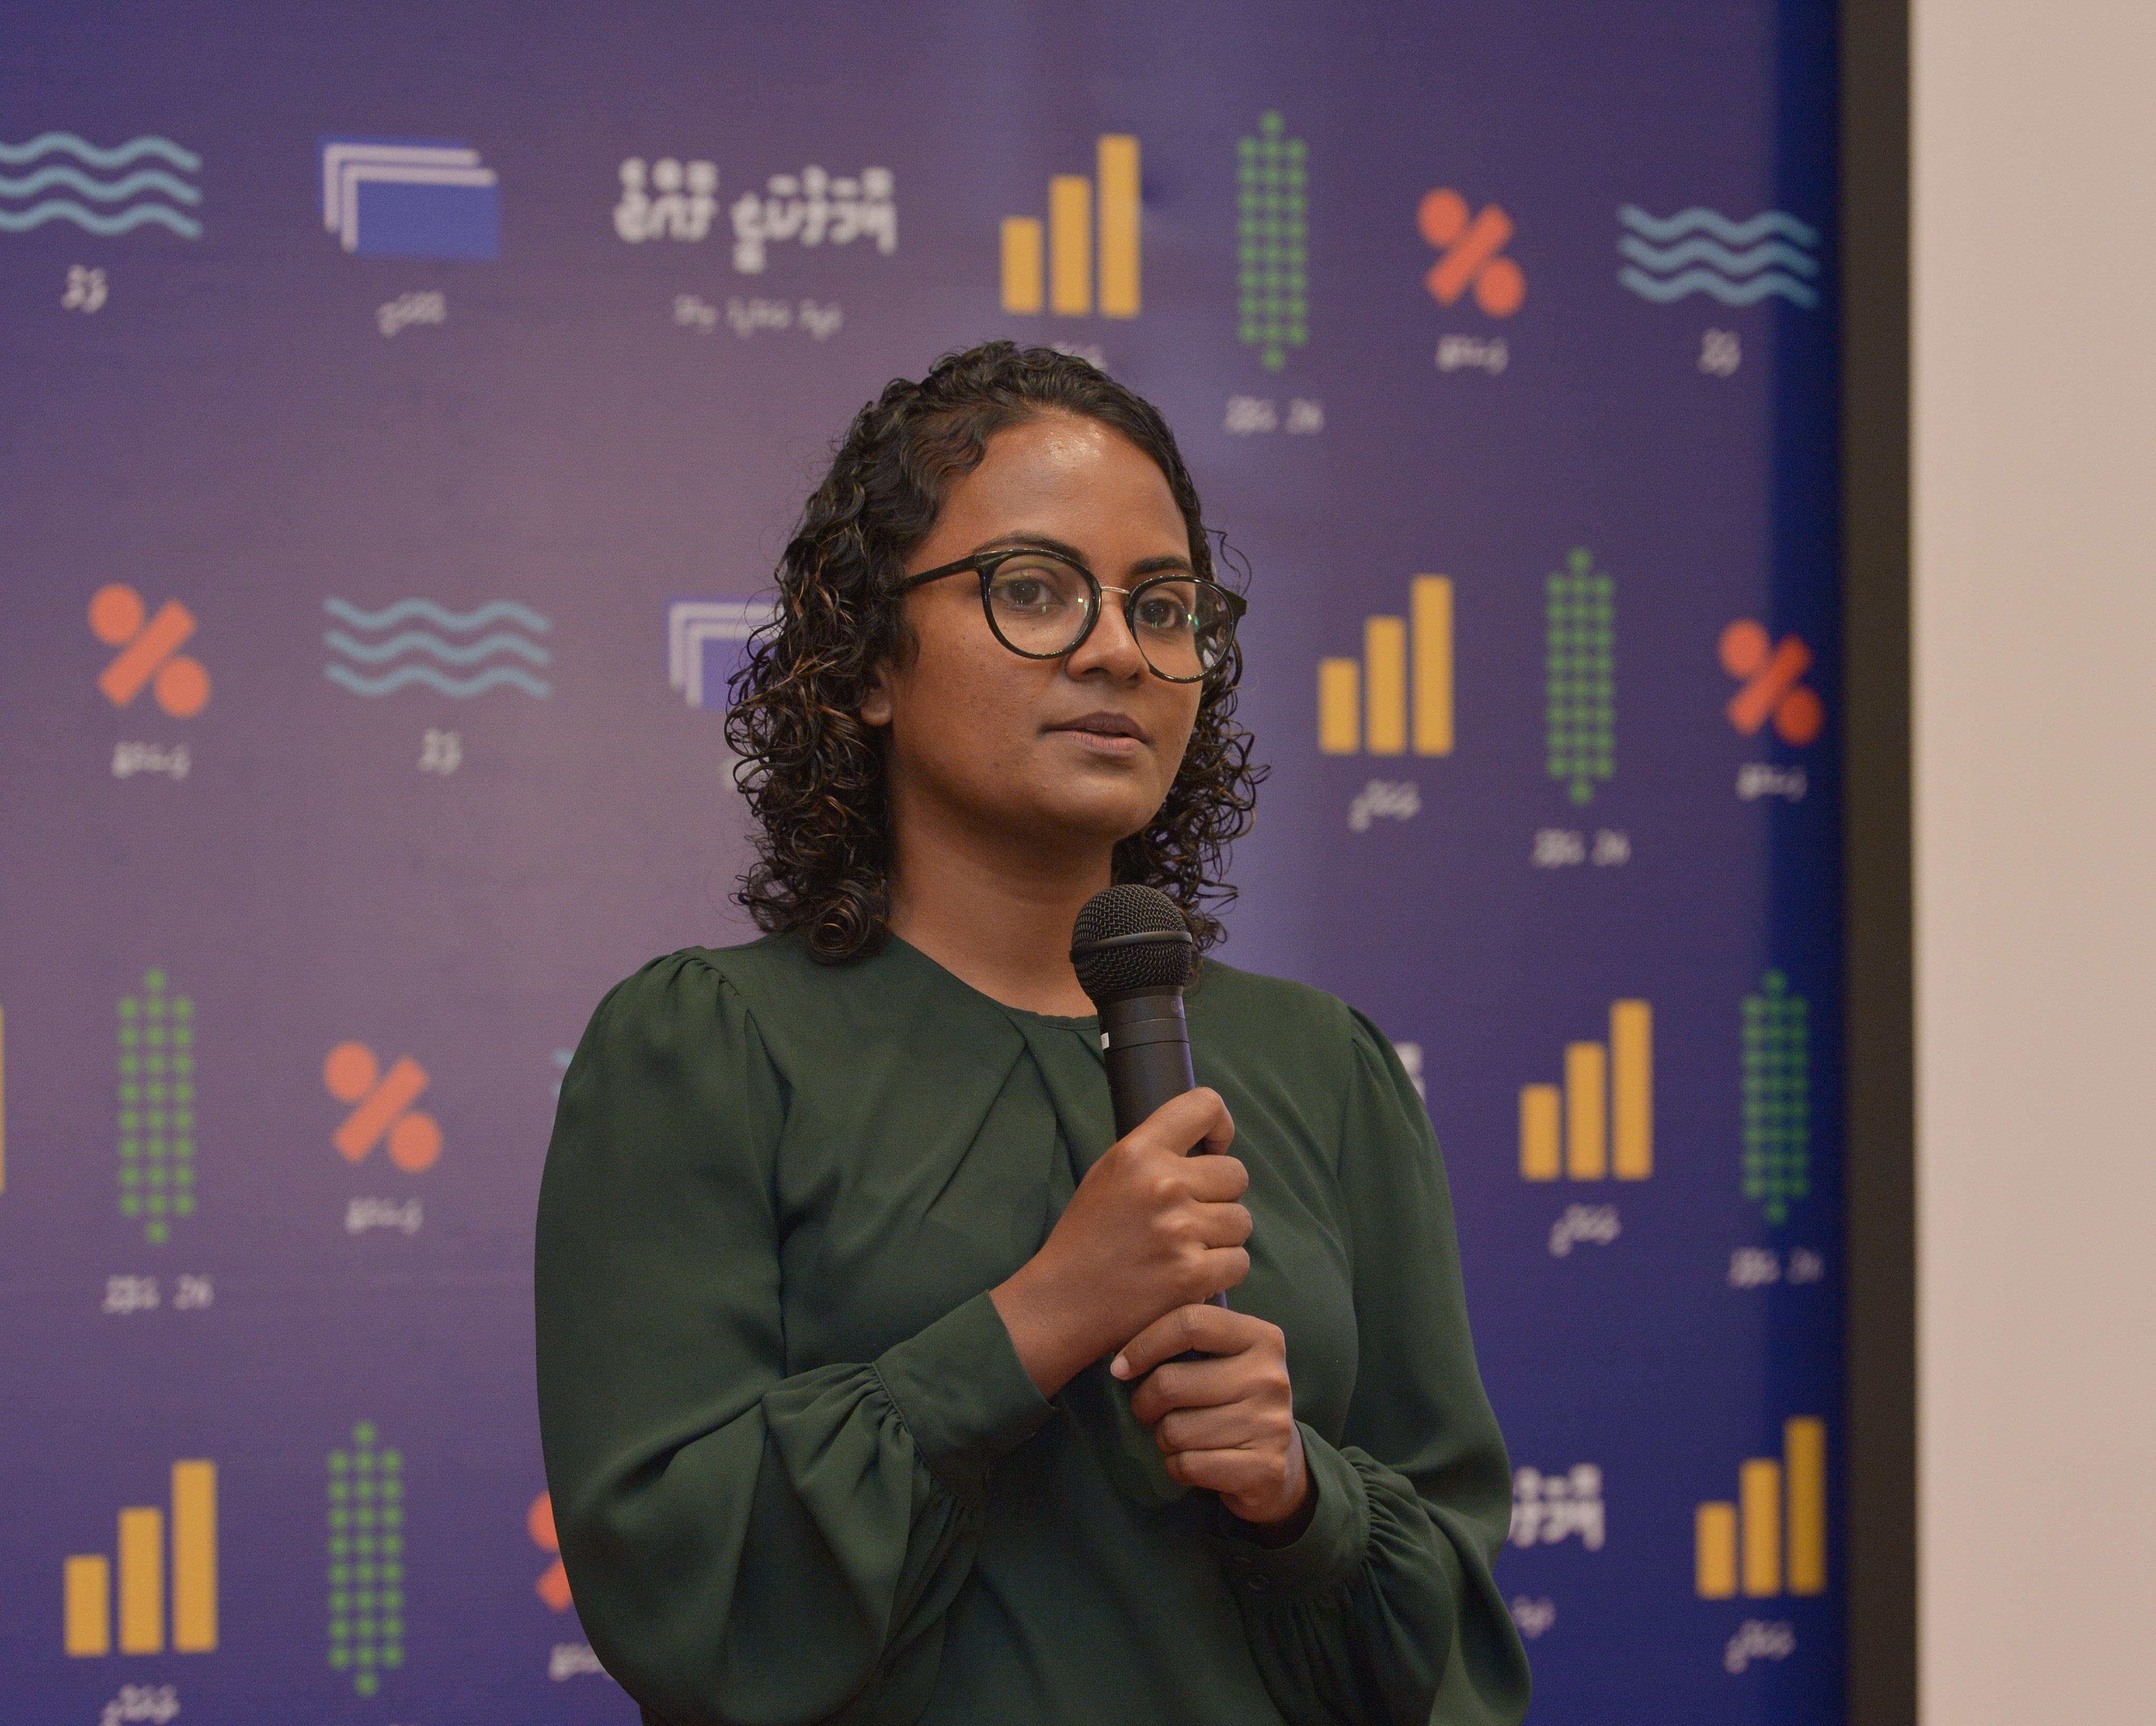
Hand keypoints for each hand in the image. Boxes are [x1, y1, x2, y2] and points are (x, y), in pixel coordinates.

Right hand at [991, 1088, 1249, 1397]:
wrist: (1060, 1302)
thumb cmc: (1087, 1237)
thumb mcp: (1109, 1174)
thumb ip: (1155, 1152)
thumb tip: (1210, 1141)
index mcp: (1137, 1152)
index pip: (1205, 1106)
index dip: (1220, 1127)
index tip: (1211, 1149)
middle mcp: (1162, 1185)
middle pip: (1236, 1173)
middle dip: (1220, 1195)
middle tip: (1189, 1216)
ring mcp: (1179, 1231)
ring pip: (1242, 1220)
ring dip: (1221, 1237)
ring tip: (1184, 1249)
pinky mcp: (1191, 1275)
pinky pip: (1239, 1261)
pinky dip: (1220, 1271)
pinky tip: (1189, 1275)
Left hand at [1114, 1303, 1311, 1533]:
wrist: (1279, 1464)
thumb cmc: (1234, 1401)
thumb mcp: (1225, 1359)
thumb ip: (1189, 1340)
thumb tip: (1125, 1350)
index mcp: (1262, 1338)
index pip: (1190, 1322)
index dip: (1144, 1344)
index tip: (1121, 1367)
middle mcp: (1270, 1377)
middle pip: (1170, 1382)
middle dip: (1144, 1402)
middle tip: (1148, 1410)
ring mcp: (1270, 1424)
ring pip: (1174, 1430)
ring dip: (1163, 1438)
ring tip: (1178, 1436)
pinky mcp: (1263, 1468)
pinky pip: (1187, 1465)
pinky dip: (1177, 1467)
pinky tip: (1193, 1462)